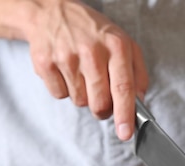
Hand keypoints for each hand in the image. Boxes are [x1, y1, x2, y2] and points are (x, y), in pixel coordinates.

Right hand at [25, 0, 148, 139]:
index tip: (126, 133)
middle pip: (100, 103)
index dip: (125, 114)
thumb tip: (139, 102)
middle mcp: (91, 50)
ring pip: (79, 101)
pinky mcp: (45, 63)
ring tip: (81, 73)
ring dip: (82, 96)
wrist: (51, 12)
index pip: (123, 87)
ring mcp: (66, 57)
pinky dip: (64, 89)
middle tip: (101, 99)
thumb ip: (137, 73)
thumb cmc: (92, 32)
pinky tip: (65, 71)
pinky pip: (59, 95)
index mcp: (116, 45)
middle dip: (103, 110)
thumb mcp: (123, 43)